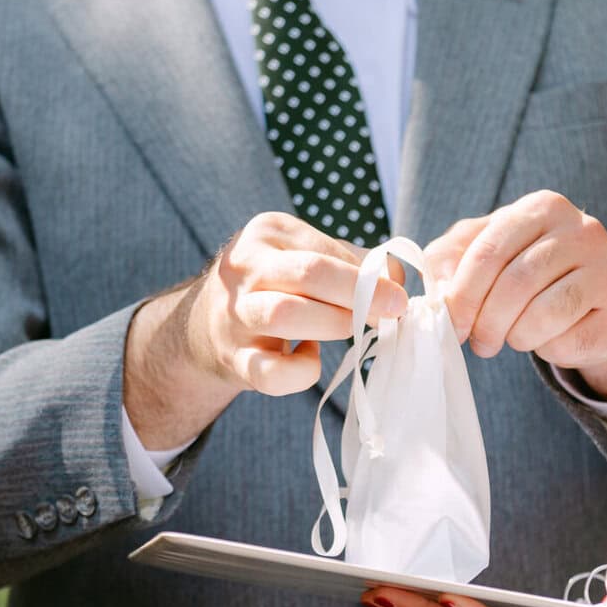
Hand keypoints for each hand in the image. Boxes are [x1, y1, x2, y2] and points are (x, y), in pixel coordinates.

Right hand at [192, 212, 407, 396]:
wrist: (208, 326)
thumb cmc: (278, 286)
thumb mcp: (307, 256)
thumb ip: (356, 262)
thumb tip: (398, 278)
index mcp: (267, 233)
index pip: (326, 250)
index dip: (368, 276)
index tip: (396, 297)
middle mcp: (244, 267)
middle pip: (308, 273)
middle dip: (360, 295)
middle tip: (391, 312)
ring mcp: (234, 314)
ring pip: (285, 315)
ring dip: (332, 325)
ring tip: (348, 329)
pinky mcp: (234, 359)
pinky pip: (272, 373)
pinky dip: (303, 371)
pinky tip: (310, 357)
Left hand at [425, 190, 606, 396]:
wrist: (589, 301)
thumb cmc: (527, 274)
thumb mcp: (483, 253)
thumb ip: (450, 260)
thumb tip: (437, 291)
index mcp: (540, 207)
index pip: (487, 252)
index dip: (461, 295)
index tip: (449, 325)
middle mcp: (580, 228)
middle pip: (514, 284)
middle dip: (486, 323)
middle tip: (479, 344)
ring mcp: (606, 266)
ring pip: (542, 315)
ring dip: (516, 337)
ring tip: (514, 337)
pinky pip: (569, 339)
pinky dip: (548, 349)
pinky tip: (550, 338)